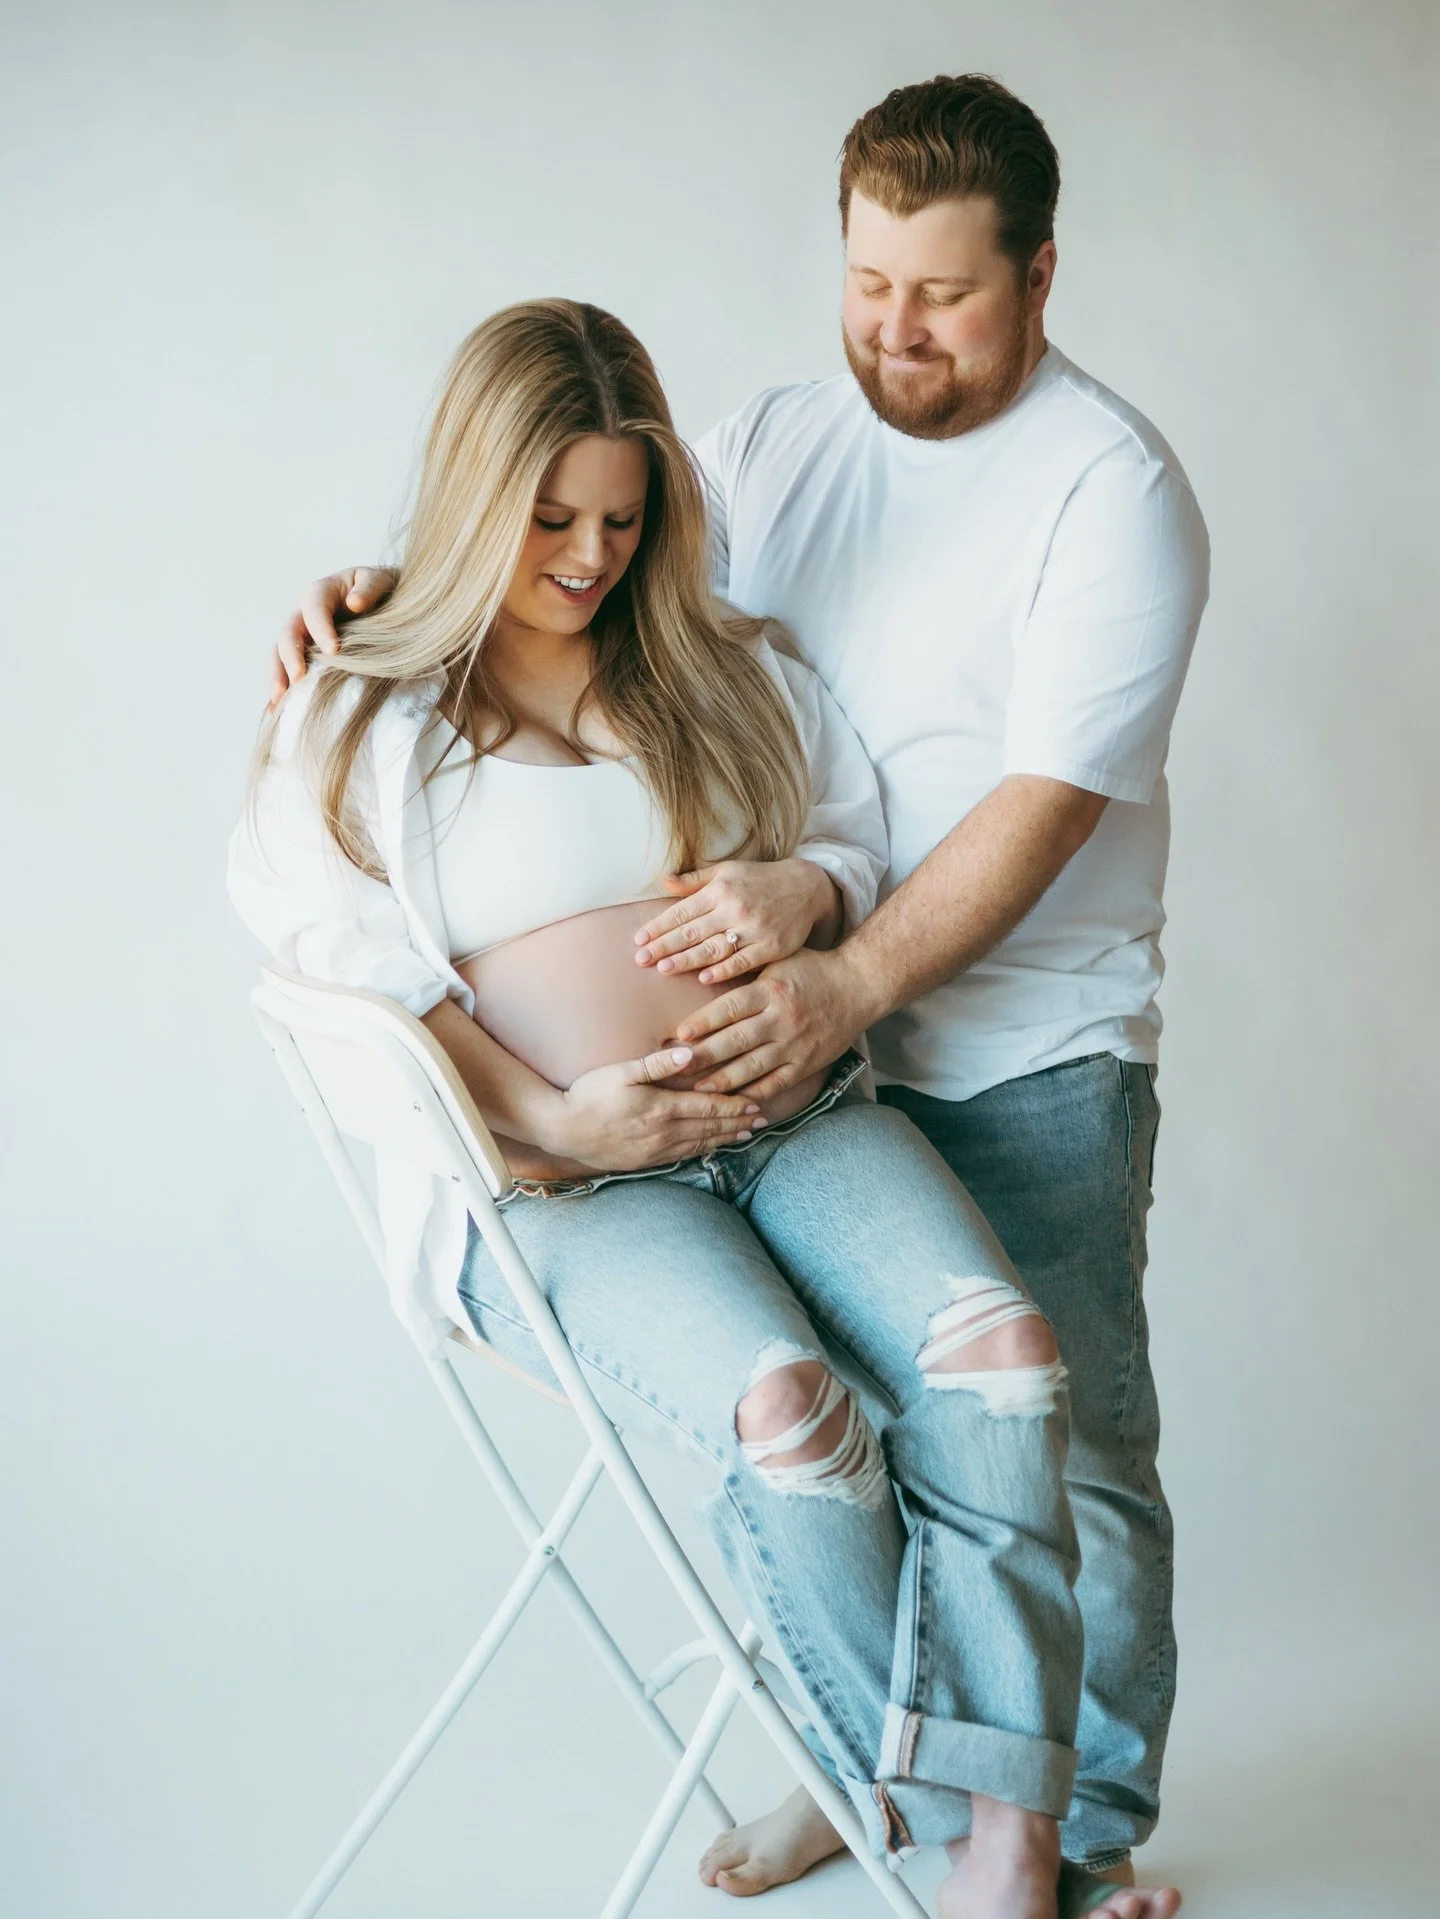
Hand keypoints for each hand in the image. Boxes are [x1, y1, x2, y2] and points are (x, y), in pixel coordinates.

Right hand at [267, 565, 397, 707]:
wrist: (380, 602)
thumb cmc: (380, 590)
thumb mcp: (378, 581)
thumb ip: (368, 588)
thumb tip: (355, 604)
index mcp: (320, 592)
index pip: (314, 607)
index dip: (320, 628)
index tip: (334, 651)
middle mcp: (303, 614)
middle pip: (288, 632)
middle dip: (291, 656)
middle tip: (300, 679)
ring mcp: (299, 635)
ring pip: (278, 653)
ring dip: (278, 675)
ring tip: (281, 699)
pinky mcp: (301, 655)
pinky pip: (284, 670)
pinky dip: (281, 688)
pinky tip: (278, 710)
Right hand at [548, 1046, 765, 1171]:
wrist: (561, 1129)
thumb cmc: (589, 1095)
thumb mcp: (622, 1071)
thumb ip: (657, 1064)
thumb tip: (689, 1053)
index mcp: (662, 1108)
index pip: (708, 1107)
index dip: (735, 1106)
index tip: (755, 1104)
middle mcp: (664, 1133)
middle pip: (710, 1128)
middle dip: (737, 1124)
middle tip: (761, 1120)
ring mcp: (654, 1151)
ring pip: (699, 1145)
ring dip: (724, 1139)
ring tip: (744, 1135)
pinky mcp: (644, 1162)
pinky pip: (681, 1157)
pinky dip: (701, 1151)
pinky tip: (709, 1148)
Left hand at [633, 859, 838, 984]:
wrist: (806, 888)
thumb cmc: (760, 880)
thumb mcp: (727, 871)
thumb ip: (694, 879)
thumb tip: (662, 881)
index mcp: (721, 889)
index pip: (682, 911)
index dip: (659, 926)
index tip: (639, 939)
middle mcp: (735, 908)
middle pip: (693, 932)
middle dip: (664, 946)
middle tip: (640, 959)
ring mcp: (754, 929)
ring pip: (714, 948)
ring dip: (686, 960)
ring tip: (663, 970)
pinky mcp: (771, 946)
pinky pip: (743, 962)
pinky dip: (723, 971)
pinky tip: (704, 979)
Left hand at [674, 948, 873, 1104]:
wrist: (859, 986)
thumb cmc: (812, 969)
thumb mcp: (778, 960)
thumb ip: (746, 971)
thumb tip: (703, 973)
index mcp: (770, 990)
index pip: (730, 1009)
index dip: (703, 1023)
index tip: (679, 1035)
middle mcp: (781, 1019)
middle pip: (735, 1041)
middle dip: (703, 1057)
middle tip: (675, 1068)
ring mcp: (794, 1044)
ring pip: (752, 1068)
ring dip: (723, 1081)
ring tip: (698, 1090)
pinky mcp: (806, 1063)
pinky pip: (776, 1084)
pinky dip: (754, 1096)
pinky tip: (734, 1103)